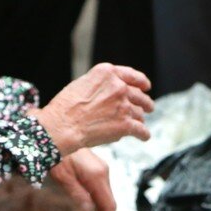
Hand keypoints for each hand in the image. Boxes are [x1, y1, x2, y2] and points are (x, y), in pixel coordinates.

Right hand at [32, 63, 153, 153]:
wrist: (62, 126)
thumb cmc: (65, 107)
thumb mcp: (82, 83)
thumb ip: (101, 85)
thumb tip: (111, 92)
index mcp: (107, 73)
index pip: (131, 75)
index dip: (142, 82)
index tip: (146, 86)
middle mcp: (118, 87)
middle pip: (139, 95)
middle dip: (145, 102)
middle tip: (148, 107)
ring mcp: (123, 105)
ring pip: (140, 113)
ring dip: (140, 119)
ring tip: (140, 123)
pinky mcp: (126, 124)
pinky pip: (141, 130)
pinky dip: (143, 134)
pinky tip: (144, 136)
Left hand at [49, 148, 115, 210]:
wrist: (54, 132)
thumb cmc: (55, 151)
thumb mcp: (62, 176)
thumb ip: (77, 195)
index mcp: (97, 176)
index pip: (109, 206)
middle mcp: (103, 172)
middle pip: (109, 203)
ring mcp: (100, 169)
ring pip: (105, 196)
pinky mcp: (95, 168)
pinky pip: (100, 189)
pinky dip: (98, 202)